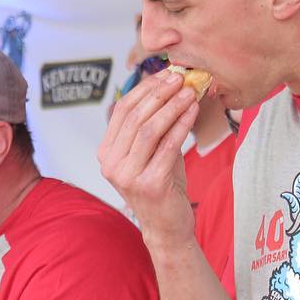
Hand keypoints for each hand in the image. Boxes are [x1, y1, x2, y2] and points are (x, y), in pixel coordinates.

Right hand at [96, 69, 198, 250]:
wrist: (167, 225)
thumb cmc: (161, 185)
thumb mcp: (151, 151)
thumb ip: (152, 124)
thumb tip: (165, 85)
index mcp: (106, 153)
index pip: (122, 111)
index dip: (144, 89)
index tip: (166, 74)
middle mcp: (111, 164)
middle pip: (134, 117)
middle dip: (159, 94)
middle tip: (180, 78)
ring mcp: (127, 176)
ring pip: (148, 129)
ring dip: (171, 106)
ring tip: (189, 92)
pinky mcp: (149, 184)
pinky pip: (167, 147)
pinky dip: (181, 125)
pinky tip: (193, 112)